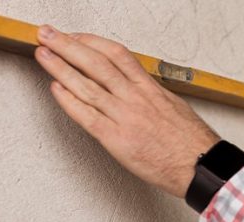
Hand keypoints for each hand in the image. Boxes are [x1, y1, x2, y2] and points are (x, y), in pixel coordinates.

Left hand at [34, 25, 220, 197]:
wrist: (201, 165)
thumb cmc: (192, 142)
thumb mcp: (174, 106)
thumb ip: (150, 95)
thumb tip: (134, 87)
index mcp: (150, 88)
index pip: (117, 54)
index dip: (91, 41)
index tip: (75, 36)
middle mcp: (136, 98)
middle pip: (97, 63)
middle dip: (68, 45)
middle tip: (47, 33)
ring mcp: (125, 117)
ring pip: (87, 86)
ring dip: (60, 68)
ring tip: (42, 55)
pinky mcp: (117, 140)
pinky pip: (87, 116)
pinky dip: (69, 101)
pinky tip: (55, 89)